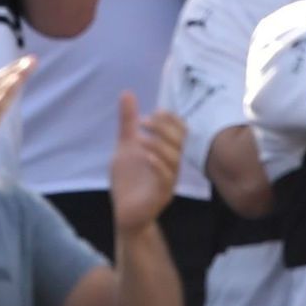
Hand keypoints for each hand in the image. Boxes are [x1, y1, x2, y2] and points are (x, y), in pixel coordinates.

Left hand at [110, 93, 188, 226]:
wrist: (125, 212)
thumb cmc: (129, 179)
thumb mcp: (126, 146)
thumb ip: (128, 122)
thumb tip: (127, 92)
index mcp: (166, 151)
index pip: (180, 131)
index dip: (171, 119)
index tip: (156, 111)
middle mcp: (172, 164)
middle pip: (179, 141)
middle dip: (163, 128)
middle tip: (144, 121)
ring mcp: (168, 179)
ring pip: (174, 159)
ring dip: (158, 145)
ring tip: (140, 139)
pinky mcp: (161, 194)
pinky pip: (166, 178)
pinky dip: (157, 165)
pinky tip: (146, 157)